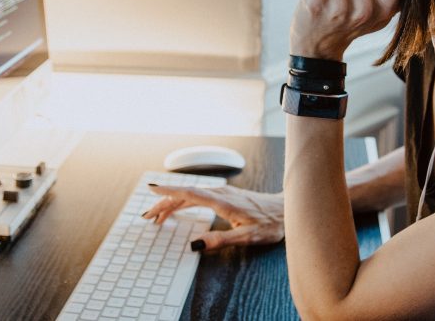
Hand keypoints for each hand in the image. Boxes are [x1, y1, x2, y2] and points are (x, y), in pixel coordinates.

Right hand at [142, 184, 284, 250]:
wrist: (286, 210)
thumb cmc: (270, 223)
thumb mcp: (247, 237)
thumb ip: (220, 240)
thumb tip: (196, 245)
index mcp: (222, 201)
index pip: (189, 194)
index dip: (168, 192)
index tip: (151, 190)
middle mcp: (220, 193)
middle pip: (185, 194)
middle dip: (164, 203)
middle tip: (148, 216)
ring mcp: (223, 192)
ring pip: (191, 194)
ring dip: (173, 202)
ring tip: (159, 216)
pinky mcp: (225, 195)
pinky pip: (198, 195)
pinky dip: (184, 200)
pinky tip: (180, 207)